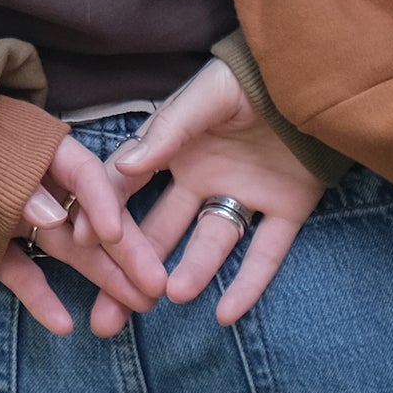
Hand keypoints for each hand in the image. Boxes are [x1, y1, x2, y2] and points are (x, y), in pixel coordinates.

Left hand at [0, 135, 167, 335]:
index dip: (102, 202)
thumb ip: (17, 184)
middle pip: (88, 220)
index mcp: (44, 149)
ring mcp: (19, 216)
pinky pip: (22, 272)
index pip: (83, 173)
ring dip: (100, 279)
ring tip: (138, 308)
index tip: (117, 234)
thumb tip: (51, 216)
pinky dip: (39, 297)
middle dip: (124, 254)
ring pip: (66, 251)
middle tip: (157, 287)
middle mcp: (40, 184)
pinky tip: (64, 325)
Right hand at [98, 57, 328, 331]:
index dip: (105, 214)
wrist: (312, 75)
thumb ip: (169, 129)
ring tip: (172, 295)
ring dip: (191, 273)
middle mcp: (203, 180)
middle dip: (132, 270)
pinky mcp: (286, 210)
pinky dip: (248, 284)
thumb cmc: (250, 77)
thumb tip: (124, 166)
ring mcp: (243, 197)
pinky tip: (226, 315)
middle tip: (106, 316)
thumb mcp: (207, 96)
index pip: (130, 189)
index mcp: (176, 151)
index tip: (80, 242)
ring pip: (211, 246)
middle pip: (161, 232)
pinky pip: (266, 252)